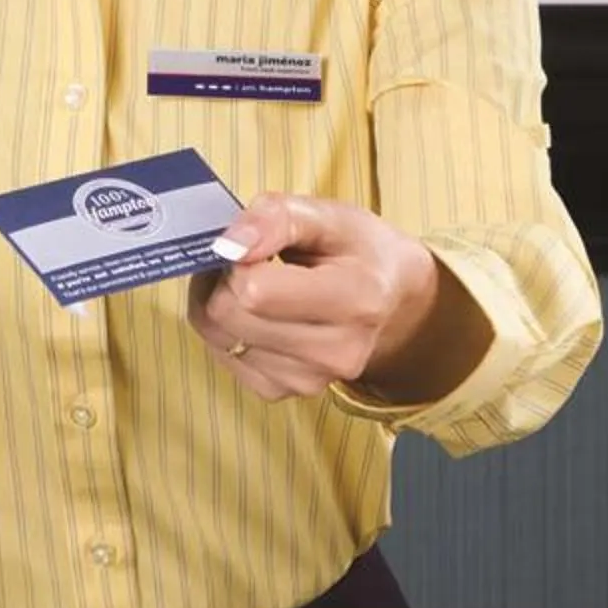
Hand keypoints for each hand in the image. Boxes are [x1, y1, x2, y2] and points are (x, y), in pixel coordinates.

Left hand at [186, 190, 449, 403]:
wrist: (390, 299)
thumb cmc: (358, 251)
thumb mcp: (329, 216)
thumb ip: (278, 218)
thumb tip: (228, 245)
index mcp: (356, 299)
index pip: (256, 290)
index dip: (239, 258)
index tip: (252, 243)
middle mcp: (336, 351)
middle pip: (229, 314)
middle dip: (224, 279)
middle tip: (247, 259)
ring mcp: (310, 379)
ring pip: (218, 336)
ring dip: (219, 302)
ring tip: (252, 282)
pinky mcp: (284, 392)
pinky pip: (224, 356)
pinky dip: (226, 329)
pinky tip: (254, 312)